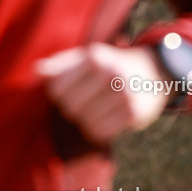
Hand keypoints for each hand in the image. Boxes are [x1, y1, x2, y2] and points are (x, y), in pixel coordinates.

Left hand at [37, 43, 171, 144]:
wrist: (155, 73)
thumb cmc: (112, 66)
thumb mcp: (88, 58)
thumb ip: (60, 65)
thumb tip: (36, 71)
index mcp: (94, 57)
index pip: (57, 90)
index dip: (60, 95)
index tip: (73, 91)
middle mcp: (110, 73)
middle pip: (70, 108)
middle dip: (74, 108)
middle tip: (87, 102)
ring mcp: (124, 94)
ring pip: (85, 122)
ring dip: (87, 120)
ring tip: (99, 110)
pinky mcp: (134, 113)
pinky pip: (100, 133)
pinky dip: (98, 131)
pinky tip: (106, 121)